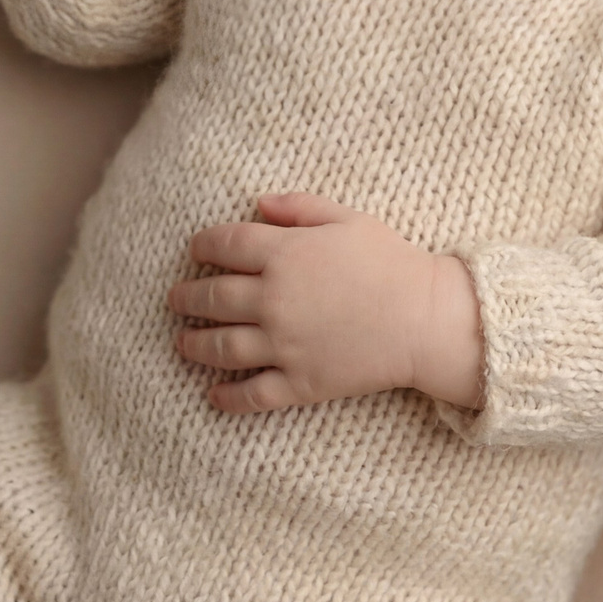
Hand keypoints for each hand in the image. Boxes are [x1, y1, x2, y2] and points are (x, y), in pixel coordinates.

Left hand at [167, 192, 484, 414]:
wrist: (425, 318)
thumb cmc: (392, 262)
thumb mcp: (350, 219)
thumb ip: (301, 207)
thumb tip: (258, 204)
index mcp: (286, 254)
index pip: (226, 245)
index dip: (203, 245)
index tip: (196, 249)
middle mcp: (275, 299)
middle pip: (212, 297)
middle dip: (187, 296)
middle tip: (177, 298)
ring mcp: (283, 345)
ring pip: (220, 347)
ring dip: (193, 344)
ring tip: (182, 342)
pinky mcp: (299, 382)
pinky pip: (251, 395)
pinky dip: (226, 397)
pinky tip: (213, 395)